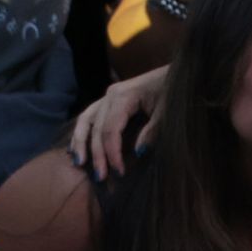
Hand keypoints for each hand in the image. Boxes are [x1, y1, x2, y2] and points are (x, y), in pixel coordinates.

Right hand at [68, 65, 169, 180]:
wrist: (175, 72)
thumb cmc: (173, 90)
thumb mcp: (167, 112)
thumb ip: (152, 131)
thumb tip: (138, 152)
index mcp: (122, 96)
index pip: (110, 129)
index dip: (112, 153)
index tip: (119, 172)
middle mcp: (109, 95)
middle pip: (97, 128)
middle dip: (97, 154)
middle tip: (101, 177)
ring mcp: (107, 97)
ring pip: (86, 120)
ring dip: (81, 142)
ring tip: (79, 163)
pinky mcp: (109, 100)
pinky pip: (89, 116)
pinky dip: (82, 132)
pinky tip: (76, 146)